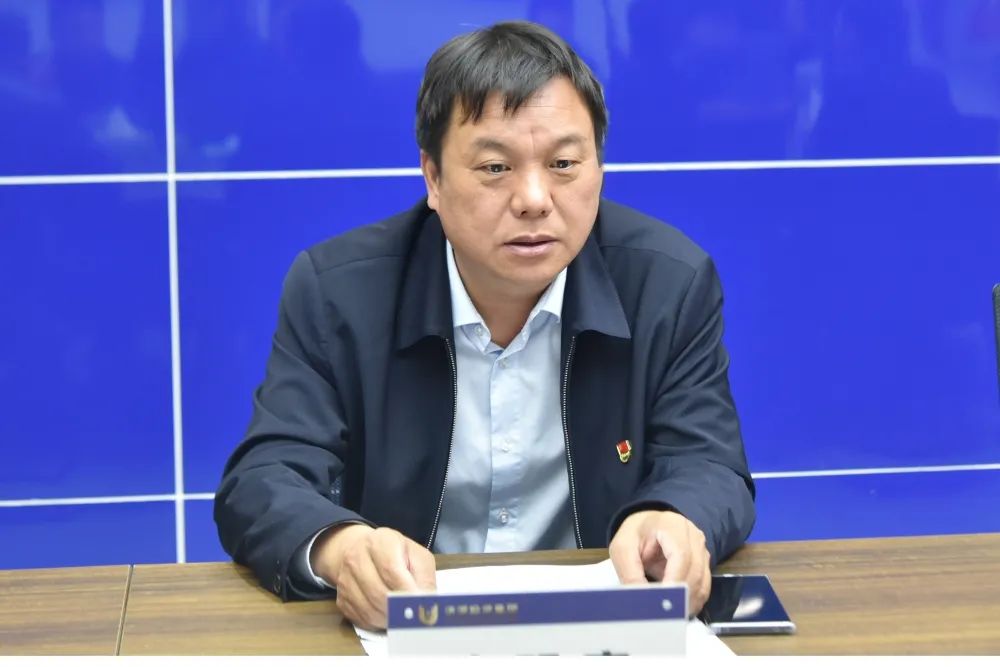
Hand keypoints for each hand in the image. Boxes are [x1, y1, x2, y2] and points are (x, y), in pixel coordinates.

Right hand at [311, 524, 436, 629]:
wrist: (360, 550)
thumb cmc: (395, 553)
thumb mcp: (416, 555)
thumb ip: (424, 576)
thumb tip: (427, 603)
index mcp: (379, 542)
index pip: (391, 570)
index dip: (407, 590)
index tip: (420, 603)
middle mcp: (357, 558)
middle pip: (379, 593)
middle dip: (400, 609)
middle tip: (415, 615)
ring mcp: (345, 580)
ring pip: (370, 610)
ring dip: (391, 619)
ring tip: (404, 616)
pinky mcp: (342, 600)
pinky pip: (362, 619)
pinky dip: (379, 623)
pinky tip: (389, 616)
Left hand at [609, 510, 710, 614]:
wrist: (648, 526)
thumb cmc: (636, 535)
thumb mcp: (623, 549)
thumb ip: (630, 574)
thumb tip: (642, 601)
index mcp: (672, 525)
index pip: (681, 555)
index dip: (675, 580)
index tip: (664, 601)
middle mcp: (693, 536)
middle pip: (694, 571)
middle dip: (680, 596)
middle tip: (663, 615)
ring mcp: (702, 550)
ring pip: (702, 583)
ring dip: (687, 603)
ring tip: (668, 616)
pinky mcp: (704, 565)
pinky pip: (703, 588)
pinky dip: (691, 602)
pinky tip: (678, 611)